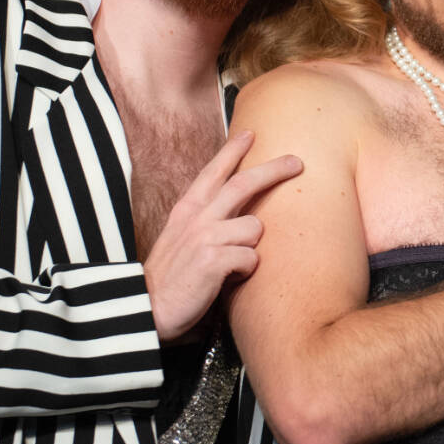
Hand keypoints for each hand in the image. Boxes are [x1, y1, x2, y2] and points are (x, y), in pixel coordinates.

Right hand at [143, 129, 302, 341]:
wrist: (146, 309)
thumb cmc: (171, 277)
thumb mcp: (182, 238)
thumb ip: (206, 220)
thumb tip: (240, 213)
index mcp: (187, 209)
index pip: (213, 171)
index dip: (233, 150)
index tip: (250, 133)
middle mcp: (197, 216)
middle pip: (243, 183)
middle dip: (274, 169)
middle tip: (297, 162)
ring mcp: (205, 236)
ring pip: (255, 227)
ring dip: (252, 247)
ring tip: (233, 265)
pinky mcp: (214, 260)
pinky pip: (251, 258)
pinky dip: (246, 272)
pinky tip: (228, 281)